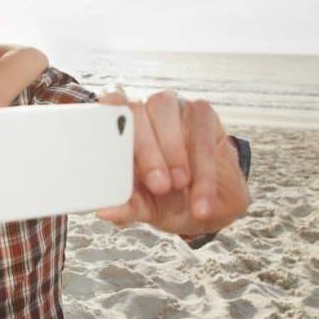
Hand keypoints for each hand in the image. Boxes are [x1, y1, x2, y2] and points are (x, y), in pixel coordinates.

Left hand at [97, 90, 249, 234]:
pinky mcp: (203, 114)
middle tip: (159, 185)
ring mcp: (173, 109)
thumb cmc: (171, 199)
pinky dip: (202, 167)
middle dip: (146, 150)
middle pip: (136, 111)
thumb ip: (127, 206)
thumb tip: (104, 211)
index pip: (107, 107)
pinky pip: (200, 131)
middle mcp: (144, 113)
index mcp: (121, 133)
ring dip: (173, 151)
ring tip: (180, 185)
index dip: (106, 109)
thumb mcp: (147, 208)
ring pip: (166, 111)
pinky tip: (201, 196)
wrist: (213, 207)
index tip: (105, 123)